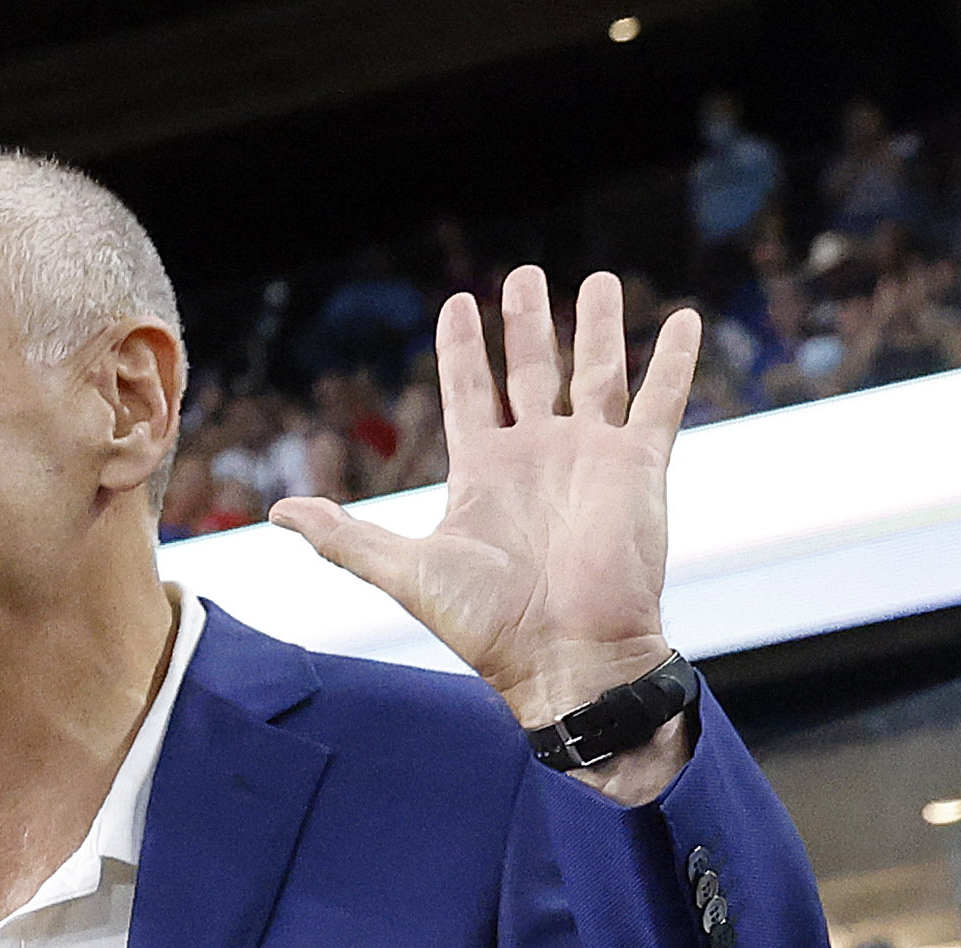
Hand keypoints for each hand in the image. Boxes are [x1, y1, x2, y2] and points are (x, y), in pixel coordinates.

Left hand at [270, 268, 695, 740]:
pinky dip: (671, 360)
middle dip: (528, 322)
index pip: (467, 390)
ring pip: (597, 372)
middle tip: (524, 275)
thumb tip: (278, 511)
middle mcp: (537, 455)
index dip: (461, 348)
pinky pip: (660, 399)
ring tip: (599, 280)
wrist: (566, 657)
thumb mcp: (405, 572)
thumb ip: (345, 538)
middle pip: (531, 370)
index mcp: (484, 472)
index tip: (458, 302)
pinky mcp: (639, 465)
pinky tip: (682, 318)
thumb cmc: (487, 625)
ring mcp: (591, 456)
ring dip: (598, 325)